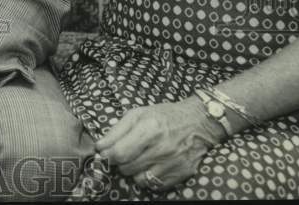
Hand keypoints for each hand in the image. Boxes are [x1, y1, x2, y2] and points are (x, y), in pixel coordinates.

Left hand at [96, 98, 225, 191]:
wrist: (198, 122)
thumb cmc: (164, 115)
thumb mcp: (138, 114)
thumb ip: (117, 130)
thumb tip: (100, 147)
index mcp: (149, 129)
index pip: (120, 153)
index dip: (108, 155)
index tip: (106, 153)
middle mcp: (162, 148)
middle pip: (127, 168)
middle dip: (120, 162)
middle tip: (125, 153)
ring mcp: (173, 163)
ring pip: (139, 180)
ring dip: (134, 171)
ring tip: (139, 159)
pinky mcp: (182, 174)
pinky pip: (155, 185)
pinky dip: (149, 178)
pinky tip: (151, 166)